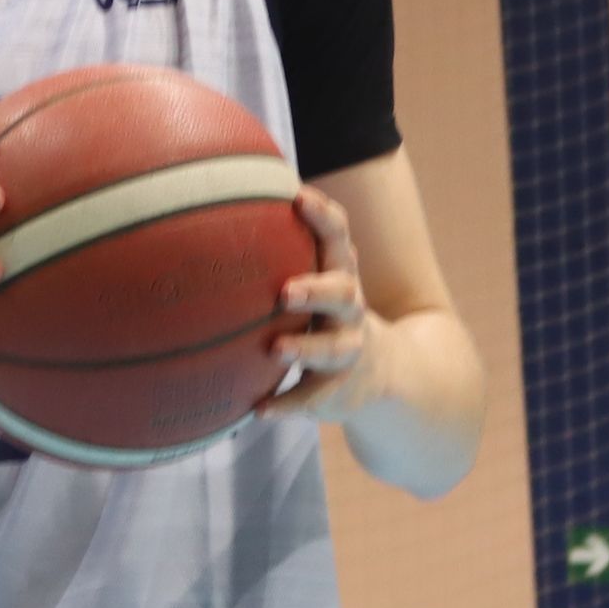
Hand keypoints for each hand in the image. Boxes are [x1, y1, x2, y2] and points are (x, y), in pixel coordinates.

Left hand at [258, 188, 386, 424]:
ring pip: (334, 349)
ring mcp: (348, 352)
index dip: (323, 216)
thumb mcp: (321, 281)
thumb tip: (222, 197)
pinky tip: (258, 410)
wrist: (385, 375)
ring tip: (276, 350)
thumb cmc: (329, 314)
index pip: (339, 238)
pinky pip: (313, 399)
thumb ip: (285, 251)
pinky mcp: (338, 390)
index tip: (297, 196)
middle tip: (285, 291)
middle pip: (343, 293)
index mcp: (341, 276)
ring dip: (305, 348)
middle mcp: (350, 312)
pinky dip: (288, 404)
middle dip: (317, 290)